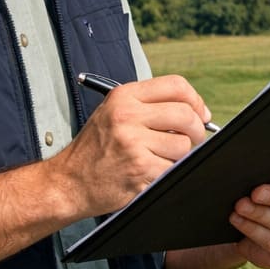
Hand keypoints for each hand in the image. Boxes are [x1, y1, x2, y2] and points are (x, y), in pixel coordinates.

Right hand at [52, 75, 211, 218]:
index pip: (176, 85)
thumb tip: (196, 111)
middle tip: (192, 138)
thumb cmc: (96, 148)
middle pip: (185, 114)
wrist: (69, 182)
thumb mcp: (114, 113)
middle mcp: (127, 116)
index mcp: (124, 97)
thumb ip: (150, 106)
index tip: (201, 113)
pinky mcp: (139, 168)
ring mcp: (133, 143)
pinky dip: (167, 172)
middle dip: (196, 129)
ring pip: (183, 144)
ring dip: (179, 154)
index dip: (196, 100)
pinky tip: (149, 171)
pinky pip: (172, 167)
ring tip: (160, 156)